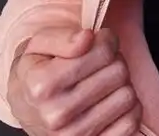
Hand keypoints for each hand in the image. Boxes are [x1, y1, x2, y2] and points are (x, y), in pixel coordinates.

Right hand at [7, 25, 142, 135]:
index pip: (103, 52)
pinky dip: (128, 108)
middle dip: (114, 61)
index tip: (98, 42)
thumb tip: (87, 37)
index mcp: (43, 85)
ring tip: (103, 82)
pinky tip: (110, 101)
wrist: (27, 109)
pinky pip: (131, 122)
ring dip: (121, 84)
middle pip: (118, 72)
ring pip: (127, 96)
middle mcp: (57, 115)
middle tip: (100, 63)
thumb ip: (62, 37)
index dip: (106, 40)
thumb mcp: (37, 45)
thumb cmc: (37, 72)